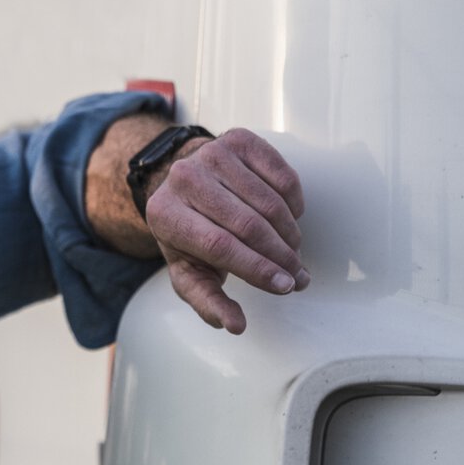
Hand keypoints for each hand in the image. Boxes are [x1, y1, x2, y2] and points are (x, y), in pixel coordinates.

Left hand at [145, 128, 306, 333]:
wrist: (186, 185)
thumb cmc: (190, 235)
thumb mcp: (189, 271)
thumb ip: (208, 301)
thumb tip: (235, 325)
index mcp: (164, 214)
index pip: (219, 246)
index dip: (257, 268)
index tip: (285, 286)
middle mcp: (184, 178)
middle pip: (246, 224)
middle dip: (280, 256)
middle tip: (299, 276)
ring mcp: (212, 153)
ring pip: (268, 201)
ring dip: (290, 233)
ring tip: (294, 252)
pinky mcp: (239, 139)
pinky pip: (282, 174)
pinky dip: (294, 202)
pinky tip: (290, 218)